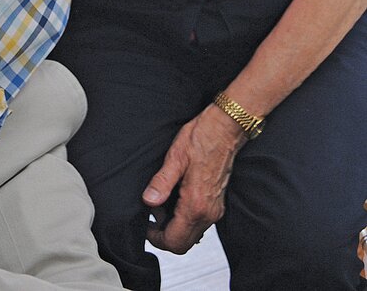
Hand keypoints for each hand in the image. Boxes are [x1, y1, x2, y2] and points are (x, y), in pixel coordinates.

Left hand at [142, 106, 244, 254]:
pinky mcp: (217, 203)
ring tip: (162, 201)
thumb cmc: (202, 138)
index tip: (146, 224)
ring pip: (192, 234)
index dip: (156, 238)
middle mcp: (208, 213)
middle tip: (152, 211)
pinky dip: (185, 218)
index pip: (175, 241)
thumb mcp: (175, 156)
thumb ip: (161, 182)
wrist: (226, 128)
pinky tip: (175, 197)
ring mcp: (215, 210)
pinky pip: (199, 223)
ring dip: (175, 226)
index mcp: (196, 205)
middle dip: (165, 234)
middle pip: (184, 244)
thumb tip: (148, 201)